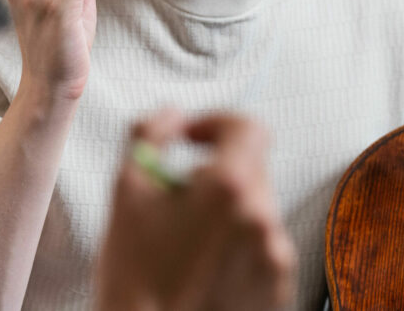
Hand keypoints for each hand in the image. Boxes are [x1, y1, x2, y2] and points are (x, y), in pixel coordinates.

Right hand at [95, 110, 296, 310]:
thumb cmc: (133, 278)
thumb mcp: (125, 191)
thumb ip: (149, 133)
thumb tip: (172, 116)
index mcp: (230, 188)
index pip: (248, 127)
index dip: (215, 123)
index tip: (191, 139)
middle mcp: (262, 219)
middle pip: (251, 166)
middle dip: (214, 170)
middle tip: (176, 196)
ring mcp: (275, 257)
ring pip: (255, 207)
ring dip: (225, 208)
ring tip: (185, 239)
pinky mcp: (278, 287)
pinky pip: (262, 245)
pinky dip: (236, 244)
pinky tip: (202, 265)